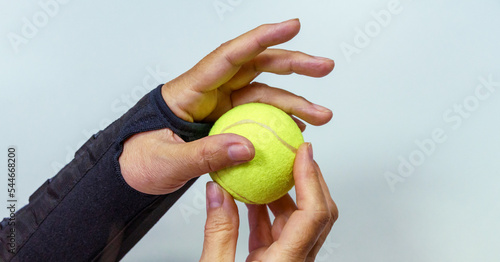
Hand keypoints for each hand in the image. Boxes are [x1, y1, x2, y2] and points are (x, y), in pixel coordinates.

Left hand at [119, 19, 333, 194]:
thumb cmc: (139, 160)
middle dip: (292, 63)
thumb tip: (248, 149)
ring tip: (321, 115)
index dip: (261, 39)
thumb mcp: (167, 161)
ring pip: (264, 93)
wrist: (133, 172)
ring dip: (295, 101)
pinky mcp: (227, 121)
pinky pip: (260, 116)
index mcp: (191, 89)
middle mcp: (210, 91)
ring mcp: (221, 105)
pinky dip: (280, 121)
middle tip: (324, 66)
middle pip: (256, 67)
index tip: (290, 27)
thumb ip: (205, 155)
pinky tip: (298, 128)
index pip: (229, 57)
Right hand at [200, 143, 338, 261]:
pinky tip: (252, 197)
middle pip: (316, 213)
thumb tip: (217, 193)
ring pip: (296, 220)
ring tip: (267, 169)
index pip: (312, 214)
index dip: (310, 178)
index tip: (302, 152)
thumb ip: (218, 232)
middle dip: (308, 179)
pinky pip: (277, 231)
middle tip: (295, 152)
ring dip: (282, 193)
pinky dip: (267, 211)